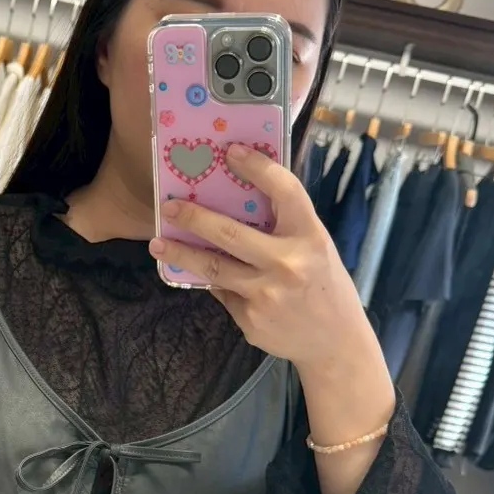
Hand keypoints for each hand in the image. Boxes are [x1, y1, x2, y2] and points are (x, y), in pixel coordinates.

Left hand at [150, 143, 376, 375]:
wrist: (335, 342)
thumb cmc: (323, 285)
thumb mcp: (316, 248)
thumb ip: (284, 227)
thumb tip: (235, 202)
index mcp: (310, 237)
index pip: (284, 191)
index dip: (258, 167)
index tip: (231, 152)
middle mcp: (288, 263)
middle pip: (230, 234)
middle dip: (195, 218)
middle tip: (169, 207)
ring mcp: (266, 294)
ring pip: (213, 268)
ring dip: (181, 254)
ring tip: (157, 244)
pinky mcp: (250, 319)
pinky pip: (222, 293)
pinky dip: (212, 281)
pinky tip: (200, 275)